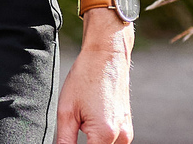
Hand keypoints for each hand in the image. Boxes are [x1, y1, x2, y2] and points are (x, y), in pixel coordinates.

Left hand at [54, 14, 134, 143]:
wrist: (107, 56)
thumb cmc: (85, 78)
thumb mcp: (67, 111)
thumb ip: (65, 140)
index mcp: (105, 134)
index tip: (67, 140)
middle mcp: (121, 136)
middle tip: (74, 129)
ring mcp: (127, 132)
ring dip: (92, 143)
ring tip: (80, 124)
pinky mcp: (127, 127)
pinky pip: (113, 143)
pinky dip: (100, 140)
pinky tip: (89, 124)